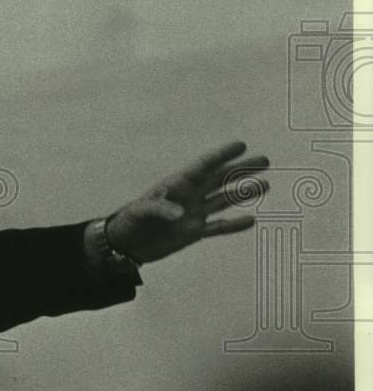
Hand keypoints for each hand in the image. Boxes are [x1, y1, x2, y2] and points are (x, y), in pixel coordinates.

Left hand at [105, 140, 268, 264]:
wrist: (125, 245)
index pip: (202, 166)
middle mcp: (189, 196)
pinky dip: (234, 225)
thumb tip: (181, 214)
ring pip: (224, 200)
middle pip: (220, 179)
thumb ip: (160, 209)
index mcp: (176, 184)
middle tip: (264, 160)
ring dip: (243, 193)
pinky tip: (251, 220)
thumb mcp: (139, 211)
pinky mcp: (194, 233)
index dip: (221, 155)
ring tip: (265, 185)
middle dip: (241, 169)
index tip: (241, 145)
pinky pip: (219, 227)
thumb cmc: (129, 221)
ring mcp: (193, 214)